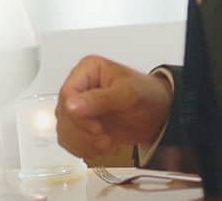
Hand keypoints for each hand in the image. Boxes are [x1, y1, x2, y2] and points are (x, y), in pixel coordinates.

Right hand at [55, 55, 171, 156]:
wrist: (159, 113)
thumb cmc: (147, 94)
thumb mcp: (128, 93)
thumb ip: (100, 98)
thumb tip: (71, 105)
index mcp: (87, 71)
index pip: (66, 93)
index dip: (76, 115)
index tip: (96, 127)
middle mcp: (79, 87)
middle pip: (63, 114)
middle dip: (82, 132)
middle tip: (103, 137)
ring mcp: (78, 107)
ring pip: (64, 130)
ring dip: (84, 143)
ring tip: (107, 142)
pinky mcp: (82, 125)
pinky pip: (70, 141)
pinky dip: (85, 149)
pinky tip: (105, 145)